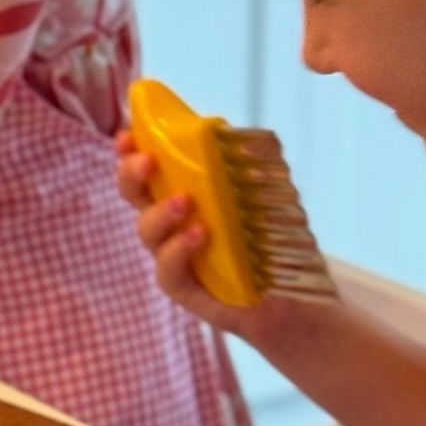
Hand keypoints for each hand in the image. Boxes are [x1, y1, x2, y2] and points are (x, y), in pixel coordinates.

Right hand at [114, 129, 317, 352]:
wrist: (297, 291)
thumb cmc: (275, 237)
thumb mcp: (268, 193)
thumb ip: (254, 165)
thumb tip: (244, 138)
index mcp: (181, 194)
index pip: (146, 169)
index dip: (130, 152)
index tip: (128, 135)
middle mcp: (171, 223)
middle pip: (134, 196)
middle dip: (131, 175)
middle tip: (148, 161)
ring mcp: (175, 257)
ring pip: (147, 233)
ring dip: (160, 213)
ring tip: (184, 200)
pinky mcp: (187, 289)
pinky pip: (168, 272)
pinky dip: (178, 250)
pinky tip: (198, 234)